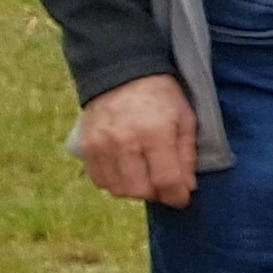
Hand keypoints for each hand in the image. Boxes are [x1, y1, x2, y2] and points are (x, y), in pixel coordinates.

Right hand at [74, 74, 198, 207]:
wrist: (123, 73)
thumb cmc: (162, 96)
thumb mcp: (185, 119)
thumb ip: (187, 156)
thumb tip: (186, 189)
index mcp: (154, 132)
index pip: (165, 180)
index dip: (177, 196)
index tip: (182, 199)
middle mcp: (124, 141)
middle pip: (139, 190)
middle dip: (156, 193)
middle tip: (163, 184)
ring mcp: (101, 145)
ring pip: (118, 189)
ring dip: (135, 190)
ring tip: (146, 176)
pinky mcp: (86, 147)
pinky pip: (99, 180)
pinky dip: (115, 182)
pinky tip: (126, 171)